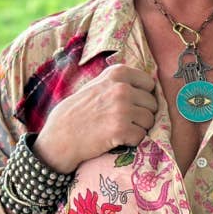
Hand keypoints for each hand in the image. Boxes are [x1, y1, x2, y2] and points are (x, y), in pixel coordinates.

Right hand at [33, 64, 156, 172]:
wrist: (60, 135)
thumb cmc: (79, 111)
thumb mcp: (98, 85)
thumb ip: (121, 83)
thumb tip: (150, 86)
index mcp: (117, 73)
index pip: (149, 84)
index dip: (142, 97)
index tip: (130, 104)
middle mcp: (122, 88)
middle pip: (152, 104)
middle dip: (142, 114)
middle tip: (123, 121)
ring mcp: (122, 109)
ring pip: (149, 120)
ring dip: (138, 128)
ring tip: (119, 129)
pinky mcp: (122, 129)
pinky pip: (142, 136)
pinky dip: (132, 141)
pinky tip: (117, 138)